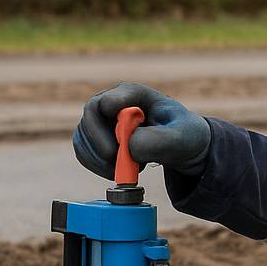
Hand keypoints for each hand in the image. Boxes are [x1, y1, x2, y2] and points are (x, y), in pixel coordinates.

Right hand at [73, 83, 211, 179]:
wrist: (180, 148)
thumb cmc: (183, 136)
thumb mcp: (181, 138)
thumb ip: (159, 140)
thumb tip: (128, 147)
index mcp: (135, 94)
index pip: (110, 98)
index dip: (109, 118)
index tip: (119, 139)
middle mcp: (113, 103)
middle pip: (90, 116)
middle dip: (101, 143)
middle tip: (117, 159)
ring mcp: (101, 121)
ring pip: (83, 137)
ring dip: (98, 159)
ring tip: (125, 168)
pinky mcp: (95, 139)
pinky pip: (83, 153)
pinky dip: (96, 166)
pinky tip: (117, 171)